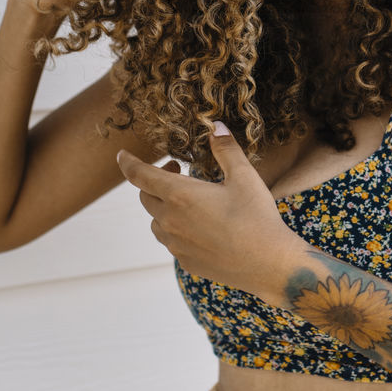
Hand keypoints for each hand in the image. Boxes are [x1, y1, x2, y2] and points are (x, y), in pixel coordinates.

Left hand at [116, 122, 302, 295]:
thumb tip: (215, 126)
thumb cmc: (257, 218)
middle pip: (146, 197)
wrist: (269, 264)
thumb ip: (225, 149)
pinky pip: (170, 241)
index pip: (140, 175)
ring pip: (156, 221)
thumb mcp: (244, 176)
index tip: (122, 155)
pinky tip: (200, 226)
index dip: (128, 163)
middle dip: (155, 180)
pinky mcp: (185, 261)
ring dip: (164, 206)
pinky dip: (176, 228)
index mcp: (180, 195)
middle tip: (179, 170)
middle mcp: (171, 221)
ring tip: (190, 200)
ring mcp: (176, 244)